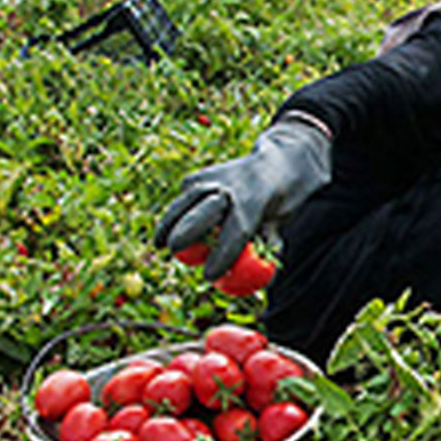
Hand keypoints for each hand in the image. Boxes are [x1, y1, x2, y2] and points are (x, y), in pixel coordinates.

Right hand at [154, 113, 331, 280]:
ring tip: (159, 244)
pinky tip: (176, 224)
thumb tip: (260, 273)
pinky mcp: (197, 177)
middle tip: (173, 251)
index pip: (236, 232)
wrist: (275, 165)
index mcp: (254, 204)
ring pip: (183, 203)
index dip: (222, 255)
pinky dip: (178, 212)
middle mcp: (230, 189)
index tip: (210, 275)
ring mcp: (211, 180)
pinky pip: (183, 198)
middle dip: (185, 234)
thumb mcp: (281, 222)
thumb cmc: (279, 201)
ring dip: (169, 223)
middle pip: (201, 214)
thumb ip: (268, 244)